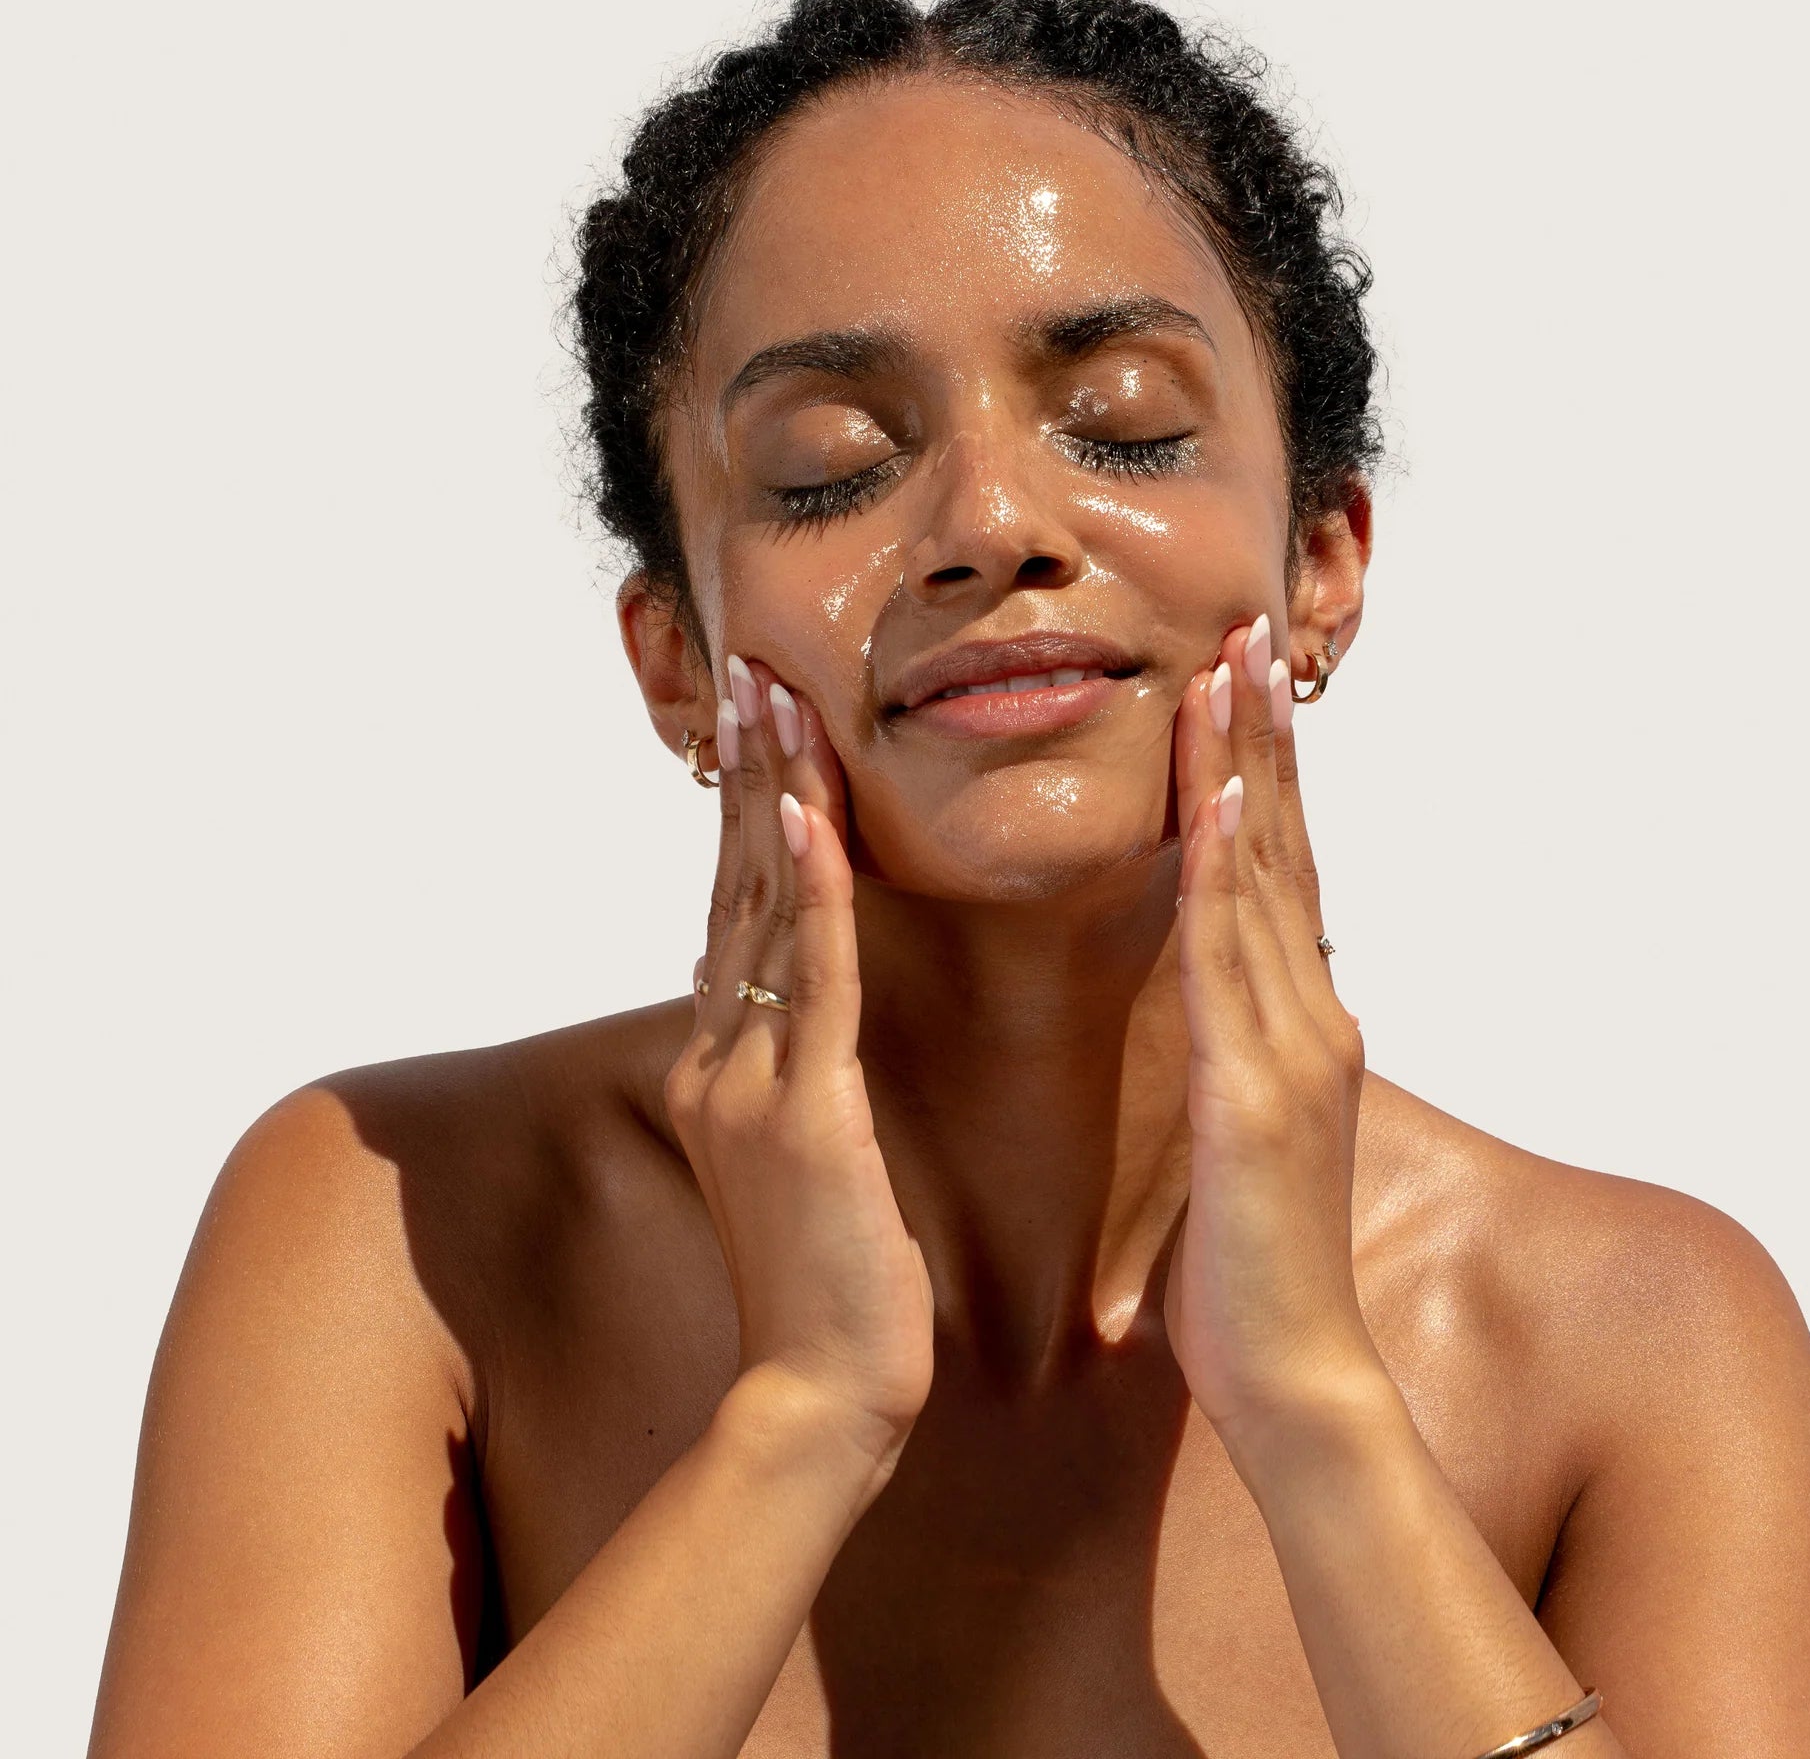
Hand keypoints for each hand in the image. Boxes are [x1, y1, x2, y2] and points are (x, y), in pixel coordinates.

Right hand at [669, 653, 933, 1480]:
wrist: (821, 1395)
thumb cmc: (829, 1280)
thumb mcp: (797, 1158)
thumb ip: (781, 1072)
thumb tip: (775, 1002)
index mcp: (723, 1067)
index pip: (736, 913)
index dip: (745, 816)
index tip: (757, 730)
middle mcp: (721, 1060)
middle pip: (734, 889)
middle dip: (746, 778)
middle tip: (751, 674)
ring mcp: (752, 1085)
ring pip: (763, 913)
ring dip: (772, 800)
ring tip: (775, 704)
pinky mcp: (805, 1117)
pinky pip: (812, 981)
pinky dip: (811, 892)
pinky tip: (813, 814)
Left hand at [1161, 615, 1378, 1450]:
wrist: (1293, 1375)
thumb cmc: (1251, 1270)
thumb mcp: (1238, 1141)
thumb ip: (1237, 1067)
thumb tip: (1225, 1023)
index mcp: (1297, 1027)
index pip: (1278, 874)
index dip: (1263, 778)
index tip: (1239, 691)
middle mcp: (1308, 1018)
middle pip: (1285, 849)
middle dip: (1263, 740)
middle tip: (1245, 636)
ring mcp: (1292, 1049)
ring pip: (1265, 881)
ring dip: (1246, 772)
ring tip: (1229, 674)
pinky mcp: (1256, 1093)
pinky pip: (1233, 963)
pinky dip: (1229, 876)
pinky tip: (1220, 802)